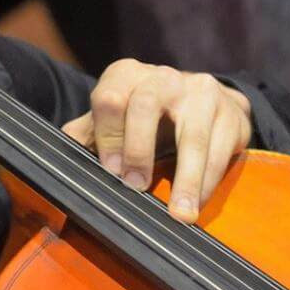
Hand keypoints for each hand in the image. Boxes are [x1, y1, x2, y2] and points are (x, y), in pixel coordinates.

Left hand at [63, 60, 252, 222]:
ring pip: (192, 135)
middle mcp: (164, 77)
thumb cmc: (149, 118)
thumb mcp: (116, 120)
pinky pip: (219, 151)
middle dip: (139, 150)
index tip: (111, 170)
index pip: (110, 98)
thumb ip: (88, 134)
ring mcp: (201, 92)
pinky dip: (208, 182)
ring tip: (180, 214)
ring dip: (186, 179)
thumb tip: (58, 154)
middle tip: (135, 187)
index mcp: (127, 75)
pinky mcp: (231, 113)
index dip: (108, 137)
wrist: (203, 102)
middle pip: (146, 106)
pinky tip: (197, 204)